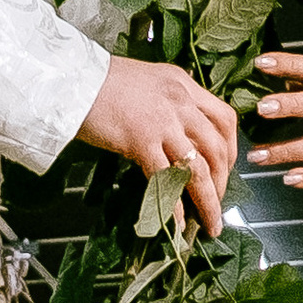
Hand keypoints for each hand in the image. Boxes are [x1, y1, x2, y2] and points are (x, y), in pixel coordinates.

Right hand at [76, 56, 237, 232]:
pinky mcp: (141, 140)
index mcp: (183, 85)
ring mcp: (163, 121)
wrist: (70, 79)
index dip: (231, 149)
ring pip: (198, 168)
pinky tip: (176, 221)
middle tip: (218, 203)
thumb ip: (167, 103)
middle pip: (217, 147)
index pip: (224, 119)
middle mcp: (180, 101)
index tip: (227, 170)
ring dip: (208, 201)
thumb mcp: (146, 82)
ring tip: (209, 223)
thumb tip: (176, 134)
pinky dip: (174, 204)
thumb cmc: (99, 82)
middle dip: (222, 182)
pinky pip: (166, 178)